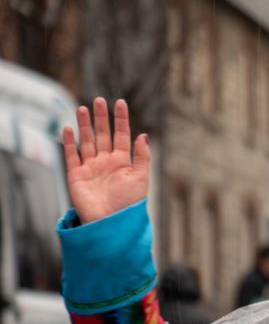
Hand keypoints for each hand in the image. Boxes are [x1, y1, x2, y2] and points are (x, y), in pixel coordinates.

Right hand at [62, 98, 150, 223]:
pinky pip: (71, 155)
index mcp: (123, 163)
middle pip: (102, 135)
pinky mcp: (76, 175)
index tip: (120, 102)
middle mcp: (106, 163)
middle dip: (101, 118)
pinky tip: (69, 128)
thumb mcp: (140, 178)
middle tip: (99, 100)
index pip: (122, 136)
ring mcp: (90, 168)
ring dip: (85, 125)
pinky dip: (69, 142)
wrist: (110, 223)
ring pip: (87, 141)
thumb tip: (143, 135)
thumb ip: (141, 157)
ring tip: (84, 108)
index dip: (121, 120)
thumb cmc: (128, 205)